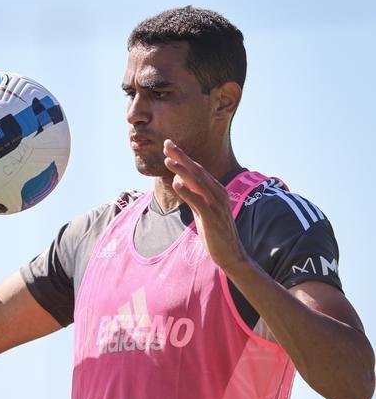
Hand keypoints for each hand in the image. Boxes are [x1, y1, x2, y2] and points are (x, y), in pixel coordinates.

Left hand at [163, 139, 248, 273]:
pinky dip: (188, 191)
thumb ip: (193, 196)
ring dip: (182, 170)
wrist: (231, 254)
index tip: (169, 146)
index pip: (198, 170)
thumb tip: (180, 182)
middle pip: (197, 171)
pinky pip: (199, 202)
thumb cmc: (216, 233)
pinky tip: (177, 183)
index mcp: (216, 191)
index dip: (183, 157)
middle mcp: (218, 194)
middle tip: (167, 144)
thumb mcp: (202, 211)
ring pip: (198, 183)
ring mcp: (216, 205)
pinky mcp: (213, 217)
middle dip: (181, 157)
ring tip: (168, 160)